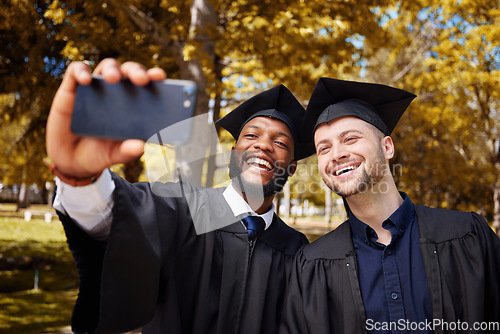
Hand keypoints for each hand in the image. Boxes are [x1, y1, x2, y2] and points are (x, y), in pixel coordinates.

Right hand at [46, 58, 165, 179]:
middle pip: (129, 71)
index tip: (160, 77)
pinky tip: (86, 80)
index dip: (154, 77)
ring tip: (113, 79)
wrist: (70, 160)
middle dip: (136, 71)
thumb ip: (128, 151)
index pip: (147, 85)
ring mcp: (95, 88)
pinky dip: (81, 71)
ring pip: (107, 66)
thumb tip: (142, 146)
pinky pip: (76, 71)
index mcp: (133, 104)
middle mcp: (116, 92)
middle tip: (141, 80)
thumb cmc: (100, 153)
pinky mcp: (71, 88)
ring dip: (112, 69)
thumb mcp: (115, 154)